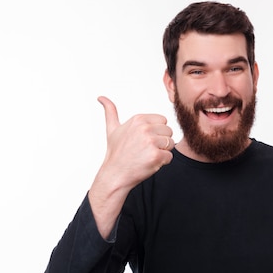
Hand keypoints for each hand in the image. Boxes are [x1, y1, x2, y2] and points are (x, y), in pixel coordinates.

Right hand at [89, 96, 173, 237]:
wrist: (114, 175)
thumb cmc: (116, 153)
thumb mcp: (112, 129)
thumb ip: (110, 111)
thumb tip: (101, 97)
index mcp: (138, 119)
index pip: (163, 121)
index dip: (156, 132)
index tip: (143, 140)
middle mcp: (144, 128)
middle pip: (168, 132)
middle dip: (160, 142)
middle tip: (145, 150)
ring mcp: (150, 142)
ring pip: (171, 144)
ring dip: (162, 152)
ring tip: (147, 156)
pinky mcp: (156, 155)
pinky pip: (170, 156)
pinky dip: (162, 162)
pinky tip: (149, 163)